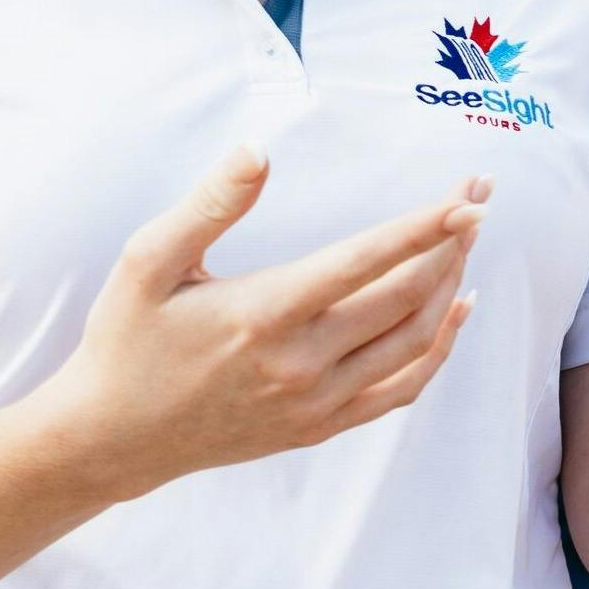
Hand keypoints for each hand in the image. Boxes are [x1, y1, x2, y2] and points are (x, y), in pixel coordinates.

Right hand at [40, 146, 482, 496]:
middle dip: (451, 243)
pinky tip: (456, 309)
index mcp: (263, 315)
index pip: (366, 261)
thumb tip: (259, 150)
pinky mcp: (319, 427)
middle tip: (478, 198)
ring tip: (465, 241)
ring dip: (450, 287)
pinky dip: (439, 349)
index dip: (425, 226)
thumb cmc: (126, 340)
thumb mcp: (147, 262)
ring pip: (413, 342)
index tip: (468, 197)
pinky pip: (402, 390)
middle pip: (406, 297)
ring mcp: (315, 403)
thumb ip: (208, 204)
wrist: (109, 438)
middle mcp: (300, 364)